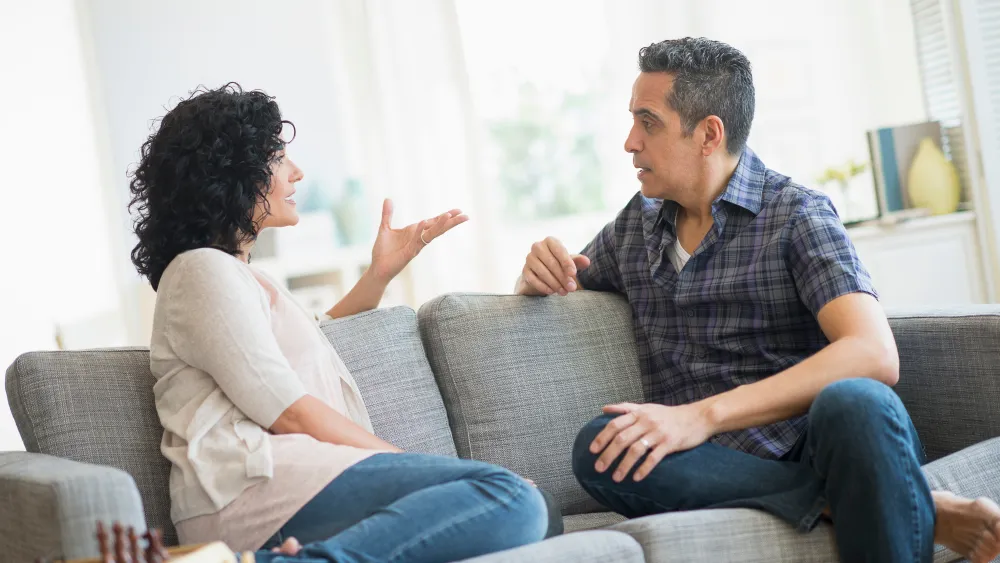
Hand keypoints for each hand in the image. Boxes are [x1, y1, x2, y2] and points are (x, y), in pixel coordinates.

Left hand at [369, 198, 467, 283]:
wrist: (377, 267)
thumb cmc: (383, 251)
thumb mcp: (385, 228)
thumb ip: (388, 214)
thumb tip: (388, 199)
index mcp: (415, 231)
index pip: (433, 222)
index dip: (445, 216)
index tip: (458, 211)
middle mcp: (418, 239)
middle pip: (438, 228)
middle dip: (451, 222)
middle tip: (465, 215)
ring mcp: (415, 246)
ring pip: (431, 234)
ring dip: (440, 225)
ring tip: (449, 216)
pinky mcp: (409, 253)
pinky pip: (416, 241)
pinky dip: (419, 231)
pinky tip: (423, 222)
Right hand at [517, 236, 591, 295]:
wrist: (542, 272)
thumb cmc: (558, 264)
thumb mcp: (570, 262)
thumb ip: (578, 261)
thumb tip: (587, 262)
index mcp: (550, 241)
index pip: (559, 250)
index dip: (567, 262)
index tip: (573, 274)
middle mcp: (537, 247)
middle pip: (551, 263)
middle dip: (563, 277)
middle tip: (572, 288)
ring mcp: (529, 258)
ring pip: (542, 272)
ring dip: (555, 283)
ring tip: (564, 292)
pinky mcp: (525, 270)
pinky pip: (533, 279)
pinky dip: (543, 286)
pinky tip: (552, 292)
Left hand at [590, 402, 714, 482]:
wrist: (698, 417)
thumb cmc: (669, 415)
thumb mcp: (647, 407)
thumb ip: (625, 408)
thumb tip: (604, 409)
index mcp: (639, 413)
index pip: (615, 425)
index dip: (602, 437)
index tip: (592, 450)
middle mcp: (646, 422)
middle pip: (622, 439)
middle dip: (608, 455)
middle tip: (598, 468)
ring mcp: (658, 433)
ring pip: (636, 450)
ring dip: (623, 465)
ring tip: (615, 478)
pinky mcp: (670, 443)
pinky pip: (654, 458)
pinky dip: (644, 468)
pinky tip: (636, 478)